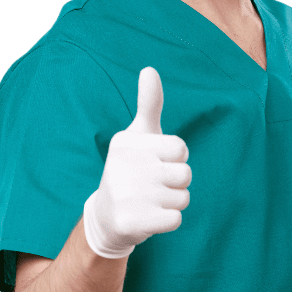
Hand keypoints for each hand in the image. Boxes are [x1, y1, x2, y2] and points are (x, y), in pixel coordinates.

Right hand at [83, 67, 190, 257]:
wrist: (106, 216)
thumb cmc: (132, 169)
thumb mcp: (138, 135)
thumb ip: (149, 103)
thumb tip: (149, 68)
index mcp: (128, 142)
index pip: (181, 148)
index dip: (175, 158)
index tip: (155, 163)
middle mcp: (123, 166)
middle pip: (185, 174)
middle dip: (176, 183)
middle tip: (152, 186)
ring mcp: (125, 195)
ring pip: (182, 198)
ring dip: (172, 203)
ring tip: (149, 201)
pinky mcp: (131, 222)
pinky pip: (176, 220)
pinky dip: (168, 222)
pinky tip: (149, 217)